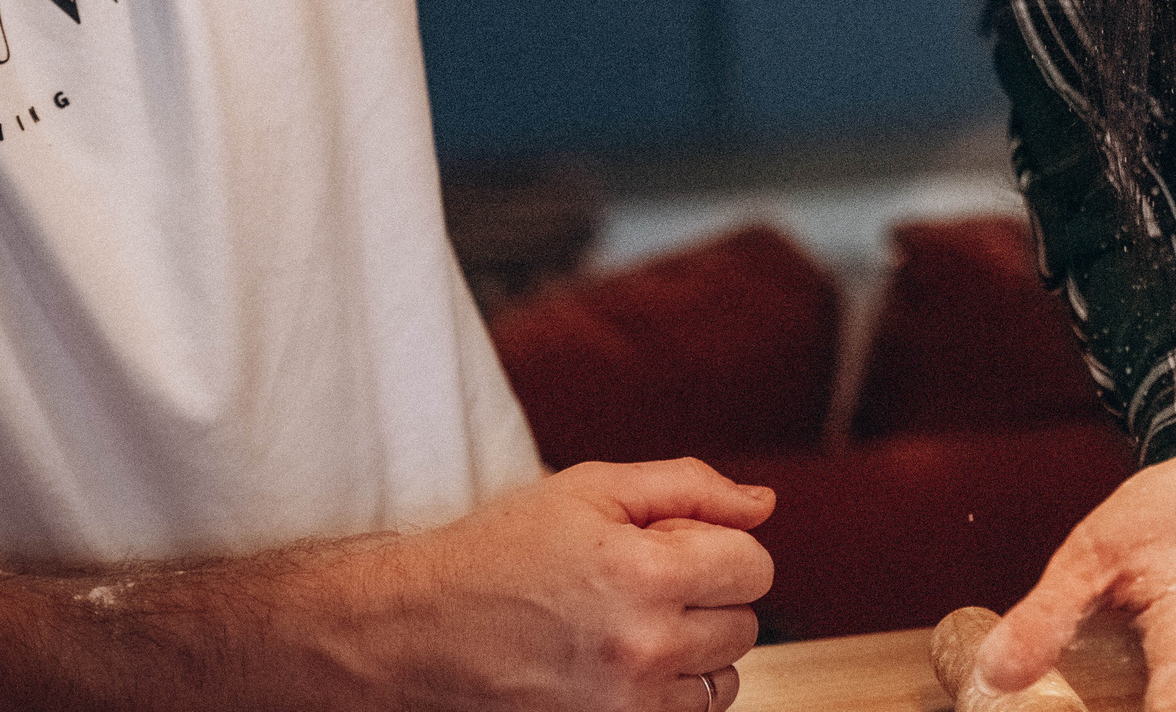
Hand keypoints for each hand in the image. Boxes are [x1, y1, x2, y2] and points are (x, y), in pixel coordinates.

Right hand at [314, 458, 776, 711]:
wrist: (412, 631)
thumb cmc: (496, 551)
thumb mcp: (590, 489)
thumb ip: (689, 486)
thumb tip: (762, 504)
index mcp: (643, 574)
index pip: (754, 567)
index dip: (723, 546)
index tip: (677, 544)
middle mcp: (642, 649)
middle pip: (744, 627)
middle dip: (711, 597)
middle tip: (647, 582)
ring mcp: (624, 708)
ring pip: (721, 683)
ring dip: (694, 653)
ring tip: (633, 626)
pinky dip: (668, 695)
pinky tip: (623, 665)